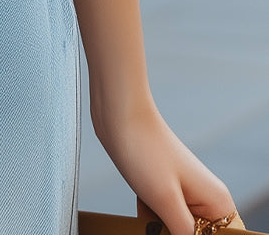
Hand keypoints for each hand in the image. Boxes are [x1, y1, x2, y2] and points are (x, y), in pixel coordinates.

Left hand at [96, 102, 241, 234]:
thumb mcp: (165, 201)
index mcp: (218, 202)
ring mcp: (185, 193)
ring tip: (149, 209)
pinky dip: (151, 217)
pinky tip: (141, 203)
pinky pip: (163, 217)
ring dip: (161, 228)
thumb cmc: (144, 150)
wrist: (118, 113)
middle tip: (159, 220)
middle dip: (176, 233)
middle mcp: (206, 199)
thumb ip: (185, 234)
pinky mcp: (165, 188)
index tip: (178, 230)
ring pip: (178, 229)